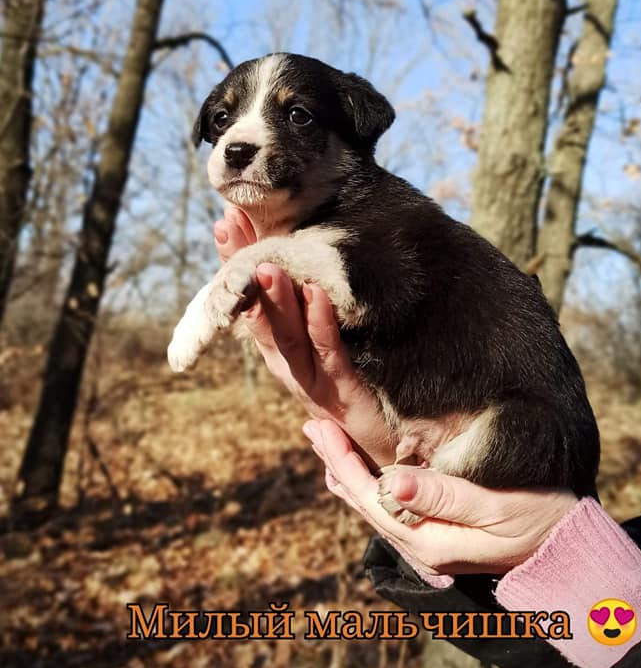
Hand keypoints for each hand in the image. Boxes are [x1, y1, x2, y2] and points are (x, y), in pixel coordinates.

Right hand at [213, 207, 396, 468]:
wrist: (387, 446)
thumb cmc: (353, 392)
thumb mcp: (325, 345)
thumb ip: (309, 310)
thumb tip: (298, 261)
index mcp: (280, 351)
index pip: (250, 300)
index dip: (236, 262)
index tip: (227, 221)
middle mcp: (287, 366)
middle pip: (258, 314)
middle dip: (243, 271)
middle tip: (232, 229)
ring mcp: (312, 382)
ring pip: (285, 337)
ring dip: (275, 300)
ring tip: (269, 265)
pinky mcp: (343, 394)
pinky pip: (330, 355)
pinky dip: (321, 324)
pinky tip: (317, 296)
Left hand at [306, 417, 576, 576]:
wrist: (566, 546)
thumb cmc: (538, 514)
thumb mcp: (493, 504)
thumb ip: (442, 495)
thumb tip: (391, 482)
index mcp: (428, 538)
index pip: (370, 495)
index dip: (343, 460)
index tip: (323, 427)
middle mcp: (420, 545)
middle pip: (364, 500)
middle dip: (336, 461)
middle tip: (312, 425)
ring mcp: (427, 542)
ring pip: (373, 505)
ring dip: (347, 471)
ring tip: (325, 442)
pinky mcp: (437, 533)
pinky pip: (390, 509)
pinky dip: (368, 484)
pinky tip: (357, 474)